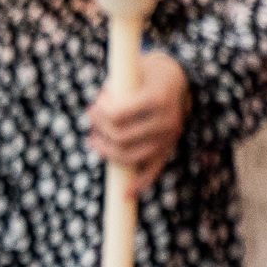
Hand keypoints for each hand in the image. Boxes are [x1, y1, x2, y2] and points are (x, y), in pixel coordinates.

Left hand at [88, 51, 189, 195]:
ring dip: (105, 152)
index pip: (118, 116)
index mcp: (158, 98)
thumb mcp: (131, 71)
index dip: (100, 112)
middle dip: (99, 129)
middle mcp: (168, 121)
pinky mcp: (168, 148)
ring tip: (93, 140)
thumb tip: (94, 112)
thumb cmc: (145, 74)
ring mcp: (169, 138)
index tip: (95, 104)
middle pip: (120, 137)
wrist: (176, 78)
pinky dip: (139, 184)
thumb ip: (114, 89)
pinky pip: (153, 170)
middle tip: (90, 118)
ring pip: (129, 156)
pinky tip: (125, 195)